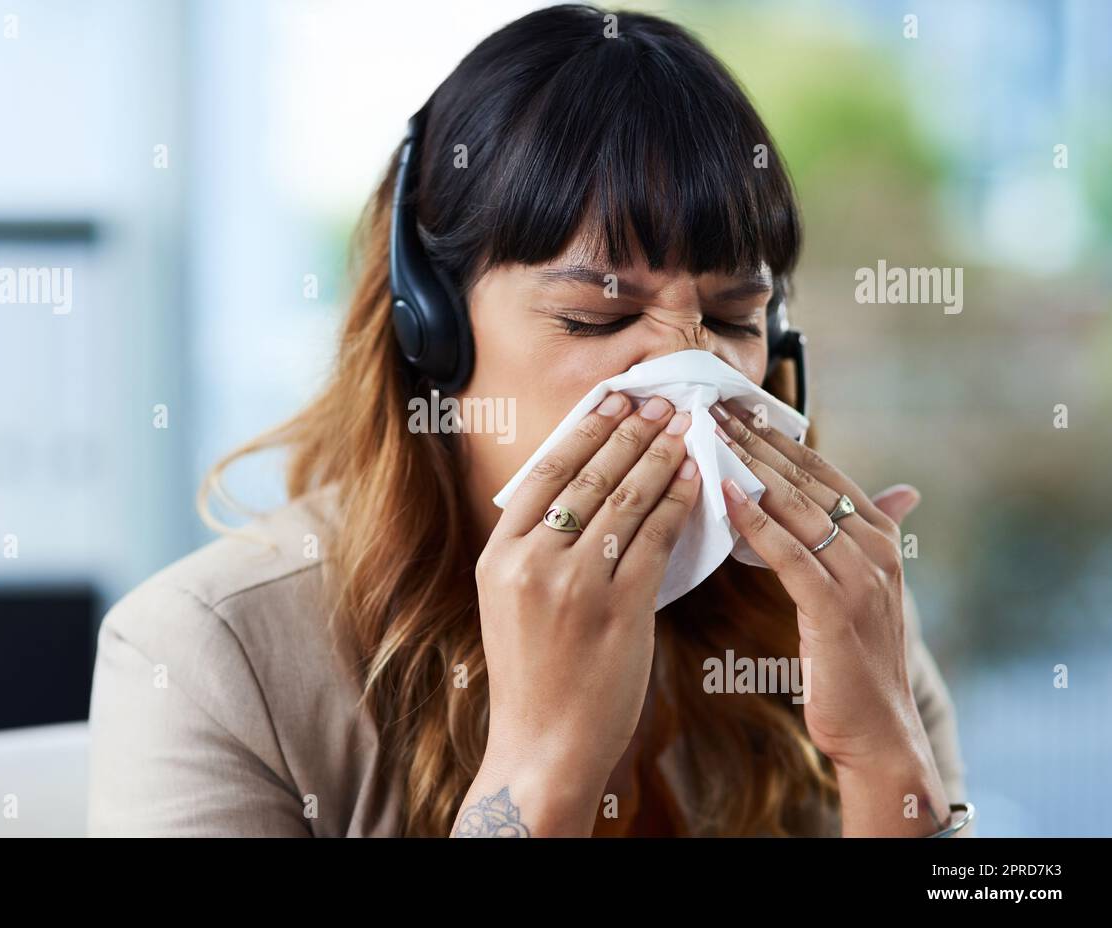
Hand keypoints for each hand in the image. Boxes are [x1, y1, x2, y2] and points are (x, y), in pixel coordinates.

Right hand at [476, 392, 700, 789]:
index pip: (546, 472)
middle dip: (630, 431)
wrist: (542, 746)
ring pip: (625, 501)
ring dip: (660, 457)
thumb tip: (581, 492)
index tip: (615, 400)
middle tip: (660, 401)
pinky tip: (694, 481)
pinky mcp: (618, 610)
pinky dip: (677, 504)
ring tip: (683, 429)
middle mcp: (531, 563)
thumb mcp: (508, 603)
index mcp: (499, 556)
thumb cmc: (533, 676)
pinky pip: (655, 540)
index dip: (585, 428)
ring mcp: (574, 586)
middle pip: (588, 476)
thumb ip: (534, 549)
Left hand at [709, 401, 934, 774]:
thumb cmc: (856, 660)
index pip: (820, 469)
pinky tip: (724, 495)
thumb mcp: (863, 589)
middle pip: (805, 479)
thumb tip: (901, 493)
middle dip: (755, 440)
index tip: (733, 406)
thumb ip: (863, 537)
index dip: (776, 436)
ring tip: (707, 435)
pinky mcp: (837, 609)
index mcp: (880, 536)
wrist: (879, 732)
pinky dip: (756, 521)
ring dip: (748, 468)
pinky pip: (789, 553)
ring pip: (796, 507)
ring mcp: (861, 578)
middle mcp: (876, 549)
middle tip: (710, 407)